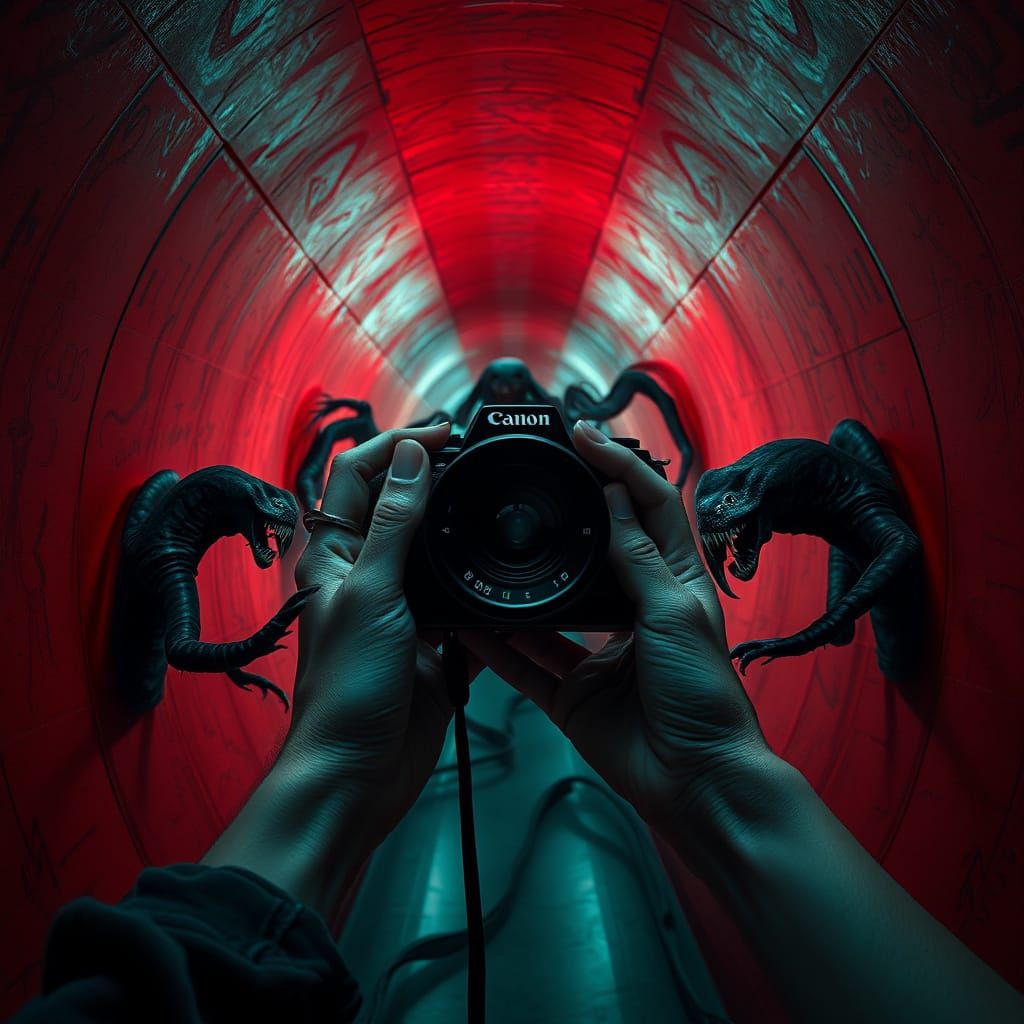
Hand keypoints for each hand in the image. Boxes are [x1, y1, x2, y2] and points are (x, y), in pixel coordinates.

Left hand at [283, 423, 461, 859]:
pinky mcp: (435, 642)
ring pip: (435, 552)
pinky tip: (508, 575)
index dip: (396, 444)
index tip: (444, 433)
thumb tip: (410, 456)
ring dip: (461, 528)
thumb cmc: (348, 685)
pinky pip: (463, 603)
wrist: (361, 771)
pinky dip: (482, 587)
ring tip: (499, 505)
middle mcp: (368, 575)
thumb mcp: (373, 592)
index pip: (359, 475)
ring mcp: (404, 608)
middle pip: (400, 506)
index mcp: (337, 555)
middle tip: (481, 459)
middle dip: (434, 476)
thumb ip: (395, 524)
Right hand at [461, 421, 771, 853]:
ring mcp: (598, 653)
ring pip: (549, 608)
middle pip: (594, 550)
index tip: (582, 438)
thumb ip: (636, 556)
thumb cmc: (702, 694)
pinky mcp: (571, 693)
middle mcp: (632, 611)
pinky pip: (525, 663)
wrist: (695, 781)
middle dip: (564, 516)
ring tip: (489, 550)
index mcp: (669, 582)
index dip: (617, 466)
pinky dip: (498, 647)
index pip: (645, 506)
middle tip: (532, 478)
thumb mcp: (672, 611)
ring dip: (520, 586)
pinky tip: (471, 624)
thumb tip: (614, 494)